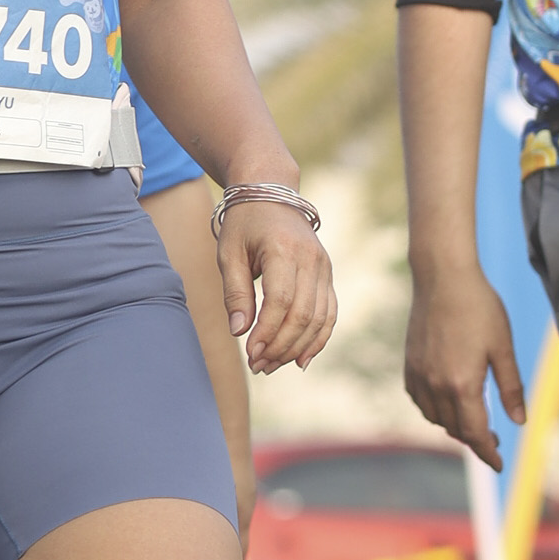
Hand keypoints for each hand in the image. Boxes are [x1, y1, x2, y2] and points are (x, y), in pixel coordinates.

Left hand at [216, 202, 335, 375]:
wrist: (271, 193)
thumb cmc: (244, 224)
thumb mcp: (229, 253)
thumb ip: (235, 292)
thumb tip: (239, 332)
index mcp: (284, 250)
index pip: (281, 300)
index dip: (267, 332)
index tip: (250, 353)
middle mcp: (311, 259)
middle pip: (303, 314)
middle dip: (281, 346)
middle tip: (258, 366)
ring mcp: (324, 267)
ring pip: (320, 319)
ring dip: (297, 348)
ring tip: (272, 365)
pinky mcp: (328, 275)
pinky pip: (329, 313)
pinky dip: (318, 339)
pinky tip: (300, 360)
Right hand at [405, 262, 524, 471]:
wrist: (442, 278)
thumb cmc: (480, 308)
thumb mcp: (503, 348)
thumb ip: (510, 388)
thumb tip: (519, 422)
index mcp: (463, 385)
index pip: (476, 433)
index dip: (488, 453)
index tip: (499, 464)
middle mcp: (436, 386)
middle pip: (455, 429)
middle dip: (475, 440)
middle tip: (494, 438)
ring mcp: (419, 376)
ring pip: (435, 418)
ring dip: (454, 426)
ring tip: (473, 419)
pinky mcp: (410, 366)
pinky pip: (420, 402)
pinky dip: (435, 410)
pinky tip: (448, 401)